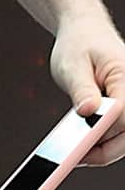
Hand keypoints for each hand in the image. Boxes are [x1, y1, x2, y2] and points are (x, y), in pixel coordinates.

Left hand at [50, 11, 124, 164]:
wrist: (85, 32)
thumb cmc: (79, 44)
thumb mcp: (72, 64)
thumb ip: (81, 89)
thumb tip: (88, 112)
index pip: (123, 114)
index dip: (101, 133)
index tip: (78, 149)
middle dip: (101, 148)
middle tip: (70, 158)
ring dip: (101, 148)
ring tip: (71, 155)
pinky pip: (119, 134)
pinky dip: (101, 141)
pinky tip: (78, 146)